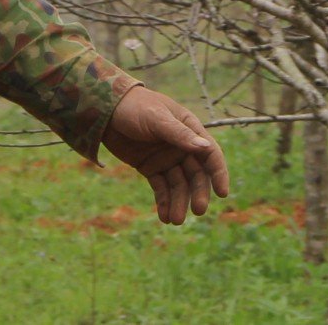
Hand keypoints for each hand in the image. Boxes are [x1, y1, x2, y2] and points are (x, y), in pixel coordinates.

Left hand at [101, 85, 229, 224]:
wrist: (105, 109)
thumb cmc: (135, 106)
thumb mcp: (157, 118)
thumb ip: (179, 134)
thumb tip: (206, 148)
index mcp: (190, 129)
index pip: (210, 154)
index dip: (218, 173)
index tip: (222, 193)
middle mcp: (181, 146)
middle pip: (196, 174)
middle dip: (198, 193)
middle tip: (197, 211)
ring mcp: (166, 158)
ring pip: (178, 185)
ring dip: (179, 202)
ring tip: (175, 220)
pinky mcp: (150, 168)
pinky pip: (161, 188)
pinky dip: (164, 202)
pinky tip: (164, 217)